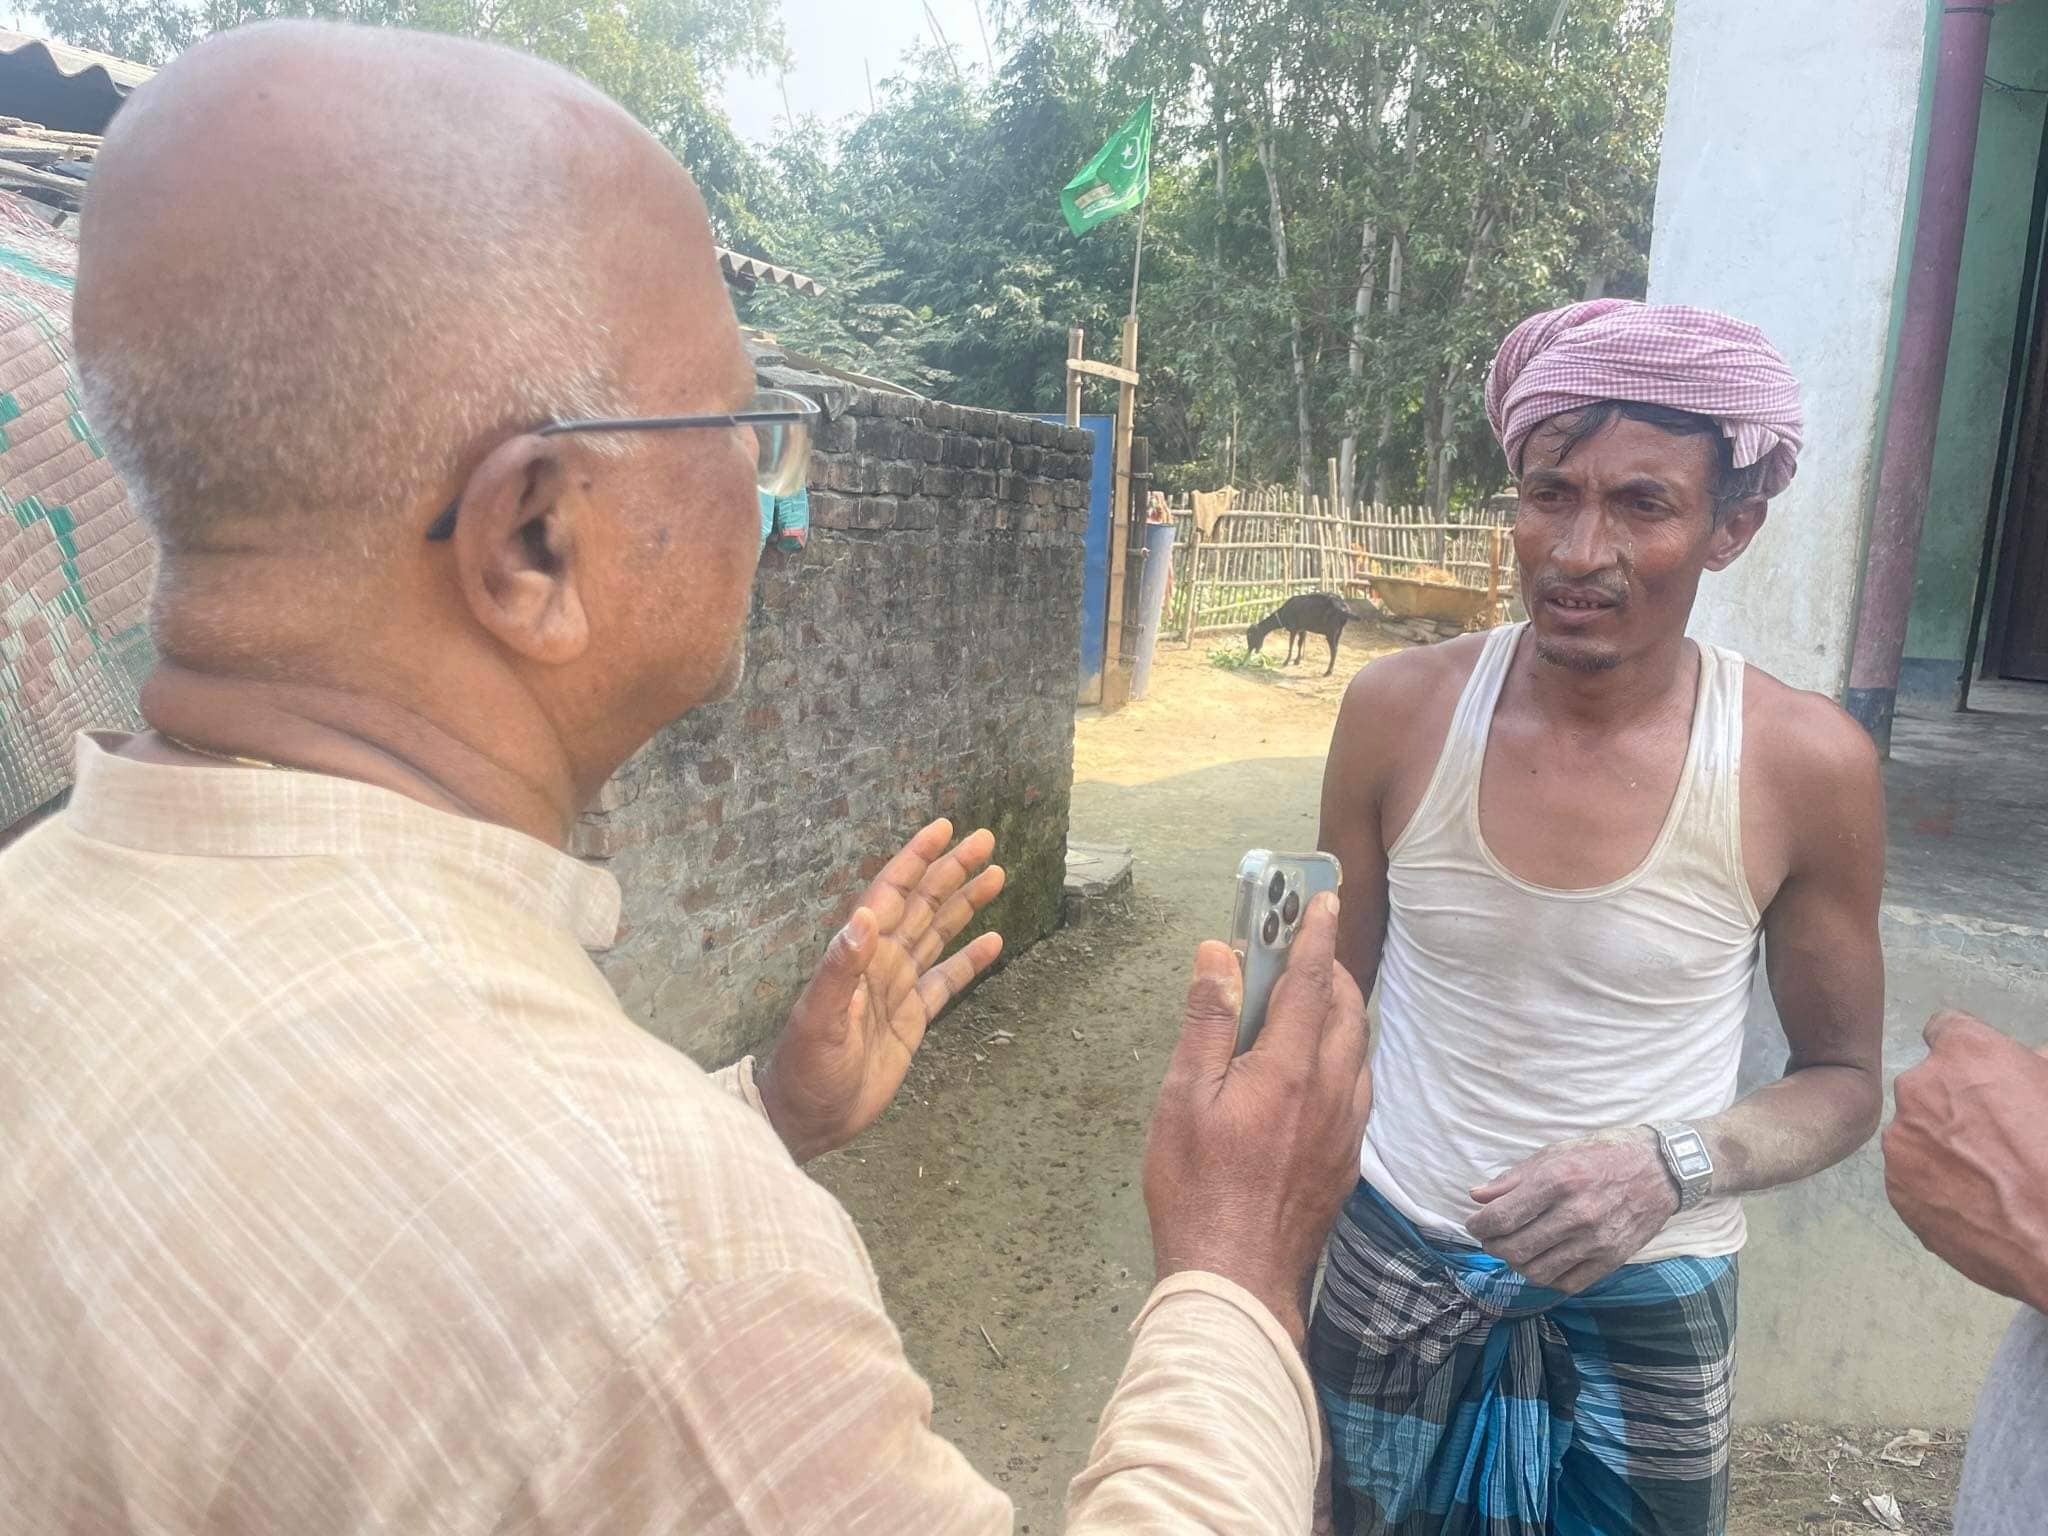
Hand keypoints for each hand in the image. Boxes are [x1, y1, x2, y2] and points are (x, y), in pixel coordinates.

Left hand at [758, 820, 1003, 1161]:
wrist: (808, 1117)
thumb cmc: (805, 1068)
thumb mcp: (819, 1019)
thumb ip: (840, 968)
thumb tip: (865, 916)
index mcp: (860, 955)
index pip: (892, 894)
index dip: (916, 860)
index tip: (944, 828)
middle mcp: (881, 963)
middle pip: (923, 905)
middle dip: (952, 871)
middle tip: (986, 840)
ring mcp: (898, 990)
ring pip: (938, 934)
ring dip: (965, 904)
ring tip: (996, 875)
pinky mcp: (912, 1019)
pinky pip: (946, 981)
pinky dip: (969, 960)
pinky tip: (993, 941)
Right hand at [1143, 893, 1371, 1343]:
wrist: (1238, 1281)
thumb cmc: (1195, 1188)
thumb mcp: (1183, 1098)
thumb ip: (1207, 1022)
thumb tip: (1219, 955)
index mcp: (1289, 1069)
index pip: (1310, 981)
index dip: (1315, 934)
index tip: (1323, 896)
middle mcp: (1332, 1091)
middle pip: (1347, 1010)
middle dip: (1331, 970)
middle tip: (1305, 949)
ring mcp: (1346, 1129)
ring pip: (1357, 1050)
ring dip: (1340, 1013)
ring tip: (1308, 1001)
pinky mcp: (1348, 1160)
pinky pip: (1357, 1088)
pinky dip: (1342, 1056)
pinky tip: (1314, 1070)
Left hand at [1466, 1128, 1678, 1293]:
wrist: (1659, 1169)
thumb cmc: (1600, 1155)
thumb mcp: (1553, 1154)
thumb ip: (1512, 1179)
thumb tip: (1476, 1197)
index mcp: (1557, 1181)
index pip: (1502, 1218)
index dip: (1479, 1226)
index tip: (1474, 1224)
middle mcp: (1576, 1214)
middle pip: (1515, 1249)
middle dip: (1493, 1246)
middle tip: (1491, 1238)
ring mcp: (1596, 1241)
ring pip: (1537, 1271)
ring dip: (1516, 1264)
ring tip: (1515, 1250)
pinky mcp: (1612, 1260)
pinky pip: (1567, 1283)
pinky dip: (1547, 1277)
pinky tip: (1543, 1261)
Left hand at [1884, 1009, 2047, 1312]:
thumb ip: (2033, 1066)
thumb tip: (2029, 1058)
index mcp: (1965, 1052)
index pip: (1947, 1028)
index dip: (1966, 1053)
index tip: (1981, 1076)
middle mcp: (1919, 1086)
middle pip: (1926, 1084)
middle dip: (1951, 1102)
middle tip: (1990, 1136)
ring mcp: (1901, 1139)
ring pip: (1915, 1132)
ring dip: (1940, 1145)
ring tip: (1985, 1178)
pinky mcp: (1895, 1187)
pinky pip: (1912, 1175)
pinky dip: (1934, 1184)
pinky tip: (1973, 1205)